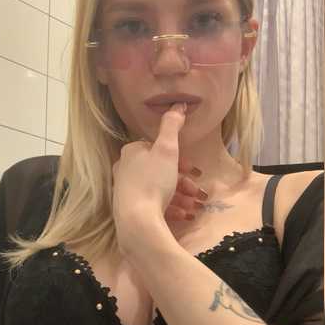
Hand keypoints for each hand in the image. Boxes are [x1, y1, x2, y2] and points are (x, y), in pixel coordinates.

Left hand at [112, 102, 205, 254]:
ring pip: (160, 189)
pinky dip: (172, 208)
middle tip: (199, 191)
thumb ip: (172, 125)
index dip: (180, 159)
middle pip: (161, 171)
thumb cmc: (153, 180)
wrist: (137, 220)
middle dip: (184, 182)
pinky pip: (154, 205)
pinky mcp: (130, 209)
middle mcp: (125, 169)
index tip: (194, 170)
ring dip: (181, 196)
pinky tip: (185, 215)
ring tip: (196, 205)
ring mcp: (126, 191)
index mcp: (132, 152)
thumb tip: (177, 104)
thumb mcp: (167, 149)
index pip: (158, 149)